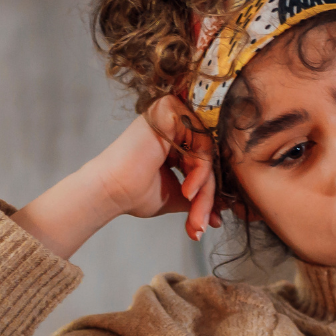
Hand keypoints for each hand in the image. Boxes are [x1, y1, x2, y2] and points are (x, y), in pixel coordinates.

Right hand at [83, 94, 219, 239]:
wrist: (110, 191)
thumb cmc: (136, 193)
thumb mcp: (177, 195)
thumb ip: (201, 195)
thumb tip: (224, 210)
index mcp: (174, 138)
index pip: (206, 161)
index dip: (210, 192)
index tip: (209, 221)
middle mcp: (174, 122)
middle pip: (209, 158)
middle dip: (208, 196)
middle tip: (201, 225)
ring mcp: (173, 114)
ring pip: (208, 154)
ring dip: (205, 189)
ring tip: (195, 213)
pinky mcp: (171, 111)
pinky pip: (202, 144)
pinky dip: (200, 172)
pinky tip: (187, 192)